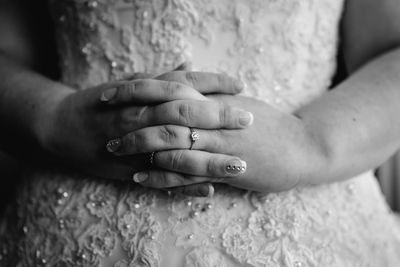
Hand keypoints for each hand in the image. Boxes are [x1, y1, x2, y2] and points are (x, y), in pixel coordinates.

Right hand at [40, 71, 249, 195]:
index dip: (212, 83)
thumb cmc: (100, 103)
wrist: (62, 126)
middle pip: (184, 115)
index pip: (183, 83)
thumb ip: (160, 77)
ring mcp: (135, 146)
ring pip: (176, 151)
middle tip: (248, 120)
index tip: (240, 85)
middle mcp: (139, 116)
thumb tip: (190, 65)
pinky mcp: (128, 170)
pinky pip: (160, 179)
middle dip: (218, 117)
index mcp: (141, 94)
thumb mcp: (128, 84)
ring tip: (240, 164)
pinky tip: (210, 190)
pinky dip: (185, 186)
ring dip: (209, 159)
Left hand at [126, 95, 323, 192]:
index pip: (170, 88)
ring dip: (140, 147)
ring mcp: (220, 145)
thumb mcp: (238, 101)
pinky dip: (161, 175)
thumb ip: (210, 91)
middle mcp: (215, 119)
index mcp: (216, 99)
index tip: (113, 91)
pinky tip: (141, 177)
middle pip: (165, 114)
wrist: (301, 147)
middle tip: (106, 122)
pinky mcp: (225, 170)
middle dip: (132, 117)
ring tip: (116, 150)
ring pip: (172, 144)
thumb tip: (183, 76)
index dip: (138, 89)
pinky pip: (186, 174)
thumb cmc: (268, 123)